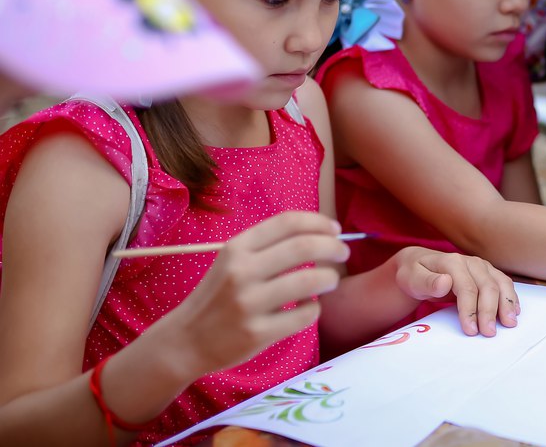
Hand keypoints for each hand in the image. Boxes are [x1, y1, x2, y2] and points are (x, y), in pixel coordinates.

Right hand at [157, 212, 348, 377]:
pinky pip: (305, 314)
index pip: (287, 222)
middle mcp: (241, 272)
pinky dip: (315, 308)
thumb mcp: (232, 261)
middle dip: (333, 247)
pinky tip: (308, 306)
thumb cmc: (217, 296)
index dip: (319, 222)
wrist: (185, 341)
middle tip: (343, 253)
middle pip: (304, 247)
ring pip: (310, 282)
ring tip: (331, 281)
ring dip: (329, 278)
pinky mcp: (258, 333)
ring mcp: (248, 304)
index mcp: (236, 248)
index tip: (336, 229)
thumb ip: (268, 247)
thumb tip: (321, 233)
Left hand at [391, 248, 519, 337]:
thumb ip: (427, 281)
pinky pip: (504, 284)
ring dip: (506, 303)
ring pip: (500, 283)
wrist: (419, 266)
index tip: (470, 330)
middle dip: (489, 311)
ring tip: (509, 323)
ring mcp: (482, 267)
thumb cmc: (414, 274)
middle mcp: (471, 262)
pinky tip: (514, 311)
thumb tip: (445, 282)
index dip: (470, 309)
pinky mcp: (488, 274)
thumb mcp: (412, 278)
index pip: (466, 287)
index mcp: (452, 262)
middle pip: (487, 286)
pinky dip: (511, 297)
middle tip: (489, 333)